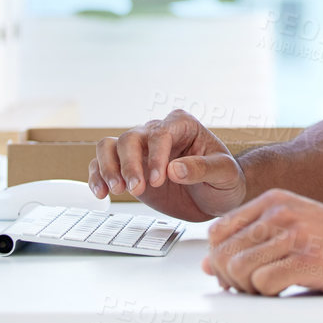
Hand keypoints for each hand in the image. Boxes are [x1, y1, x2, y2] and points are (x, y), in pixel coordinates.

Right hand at [90, 109, 246, 221]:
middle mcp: (158, 132)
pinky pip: (103, 163)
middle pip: (130, 138)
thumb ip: (202, 169)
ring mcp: (141, 150)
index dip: (156, 156)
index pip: (161, 134)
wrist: (216, 197)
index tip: (159, 180)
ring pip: (110, 146)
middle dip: (130, 164)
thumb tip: (175, 169)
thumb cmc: (224, 181)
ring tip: (116, 190)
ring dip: (108, 167)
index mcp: (182, 125)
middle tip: (137, 189)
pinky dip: (98, 176)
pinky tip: (100, 192)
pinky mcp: (129, 168)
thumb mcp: (224, 174)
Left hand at [204, 190, 322, 295]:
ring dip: (248, 290)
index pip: (218, 231)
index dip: (219, 259)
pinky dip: (267, 295)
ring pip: (239, 269)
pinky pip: (263, 284)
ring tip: (267, 291)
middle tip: (247, 291)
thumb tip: (209, 265)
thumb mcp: (291, 231)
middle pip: (225, 253)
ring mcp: (297, 234)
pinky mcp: (310, 260)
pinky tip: (283, 292)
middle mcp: (282, 212)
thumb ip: (252, 242)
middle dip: (230, 280)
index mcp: (275, 200)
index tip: (233, 276)